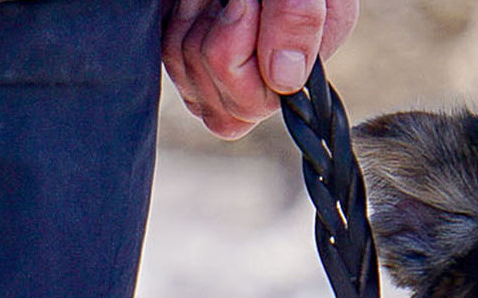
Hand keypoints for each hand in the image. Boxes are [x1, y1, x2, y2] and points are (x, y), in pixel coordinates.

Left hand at [162, 0, 359, 139]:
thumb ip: (298, 19)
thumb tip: (284, 79)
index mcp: (306, 58)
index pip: (257, 106)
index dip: (238, 64)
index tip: (247, 5)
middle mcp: (270, 69)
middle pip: (223, 108)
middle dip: (216, 47)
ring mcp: (230, 62)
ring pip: (191, 84)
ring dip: (195, 29)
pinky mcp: (196, 44)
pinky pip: (171, 59)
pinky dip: (179, 22)